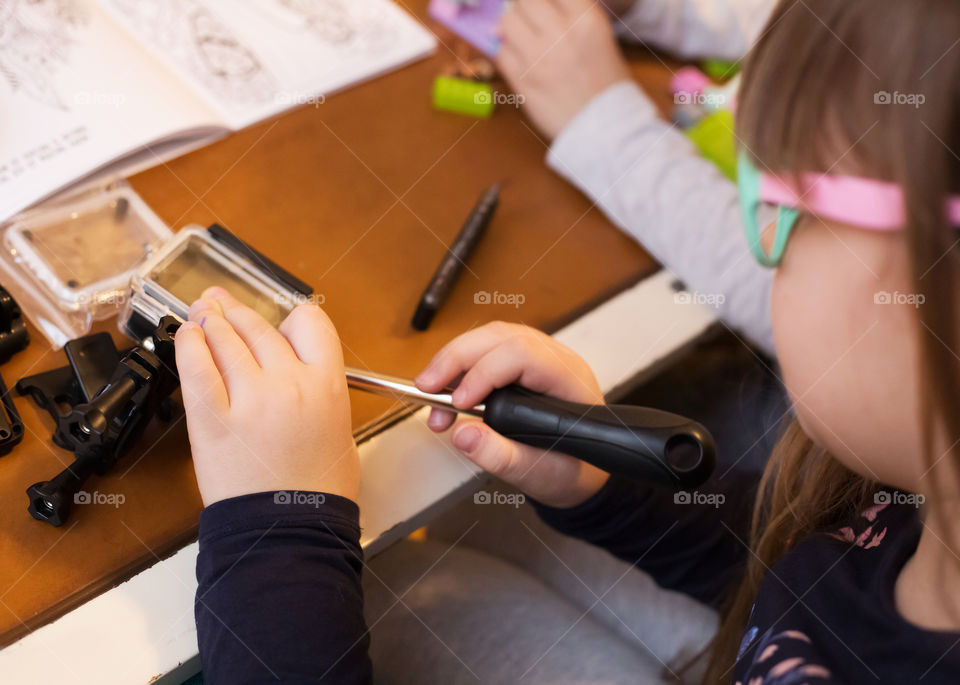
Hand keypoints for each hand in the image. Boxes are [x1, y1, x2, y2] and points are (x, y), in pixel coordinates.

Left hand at [174, 287, 358, 506]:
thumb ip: (321, 391)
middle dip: (238, 310)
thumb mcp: (339, 430)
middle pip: (260, 327)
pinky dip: (190, 345)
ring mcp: (249, 399)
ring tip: (203, 312)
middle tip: (223, 303)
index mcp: (327, 385)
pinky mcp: (213, 419)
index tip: (278, 323)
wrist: (289, 530)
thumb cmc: (318, 492)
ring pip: (226, 339)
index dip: (291, 318)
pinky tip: (188, 336)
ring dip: (212, 319)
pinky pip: (197, 368)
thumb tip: (297, 372)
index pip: (309, 323)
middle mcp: (289, 383)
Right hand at [416, 322, 608, 507]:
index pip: (522, 354)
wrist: (580, 472)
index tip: (458, 404)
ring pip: (487, 339)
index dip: (484, 373)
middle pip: (499, 337)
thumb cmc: (570, 469)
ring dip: (452, 362)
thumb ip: (502, 456)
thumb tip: (463, 435)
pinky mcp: (517, 364)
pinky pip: (483, 351)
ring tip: (430, 395)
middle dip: (456, 359)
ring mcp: (536, 356)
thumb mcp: (538, 473)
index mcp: (568, 380)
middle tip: (426, 388)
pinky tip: (444, 394)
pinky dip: (458, 369)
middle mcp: (554, 359)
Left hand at [497, 0, 631, 140]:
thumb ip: (570, 15)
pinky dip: (504, 50)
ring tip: (518, 34)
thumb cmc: (607, 84)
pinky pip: (500, 53)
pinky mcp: (522, 82)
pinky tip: (514, 54)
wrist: (606, 129)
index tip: (538, 4)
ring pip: (506, 22)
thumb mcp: (599, 36)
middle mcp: (560, 34)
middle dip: (522, 4)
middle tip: (526, 14)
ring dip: (509, 25)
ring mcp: (538, 58)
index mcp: (586, 19)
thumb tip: (535, 6)